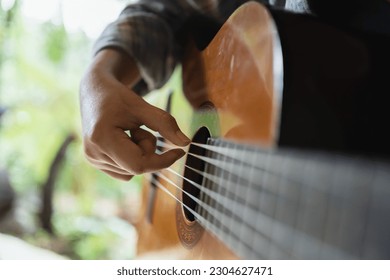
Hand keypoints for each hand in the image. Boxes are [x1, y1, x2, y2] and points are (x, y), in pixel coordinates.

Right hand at [79, 49, 189, 179]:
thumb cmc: (118, 97)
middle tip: (139, 128)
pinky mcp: (96, 162)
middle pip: (138, 167)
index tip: (179, 152)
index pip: (139, 164)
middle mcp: (94, 154)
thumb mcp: (143, 106)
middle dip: (148, 149)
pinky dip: (132, 158)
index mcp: (102, 138)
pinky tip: (124, 140)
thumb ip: (165, 124)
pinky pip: (126, 171)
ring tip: (128, 131)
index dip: (162, 161)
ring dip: (140, 152)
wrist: (94, 92)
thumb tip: (186, 143)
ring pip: (133, 171)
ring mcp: (93, 160)